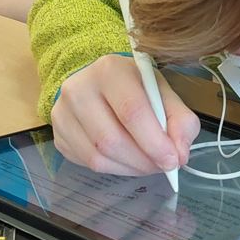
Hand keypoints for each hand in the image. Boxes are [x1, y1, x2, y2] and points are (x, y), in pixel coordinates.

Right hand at [51, 54, 200, 176]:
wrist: (98, 85)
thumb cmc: (134, 87)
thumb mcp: (163, 93)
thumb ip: (180, 121)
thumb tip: (180, 155)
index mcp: (109, 70)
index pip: (131, 111)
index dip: (154, 142)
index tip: (173, 161)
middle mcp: (78, 89)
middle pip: (111, 139)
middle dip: (143, 161)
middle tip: (163, 167)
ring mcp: (63, 113)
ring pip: (98, 157)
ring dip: (130, 168)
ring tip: (147, 163)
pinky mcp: (58, 135)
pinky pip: (87, 164)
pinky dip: (114, 169)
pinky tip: (127, 160)